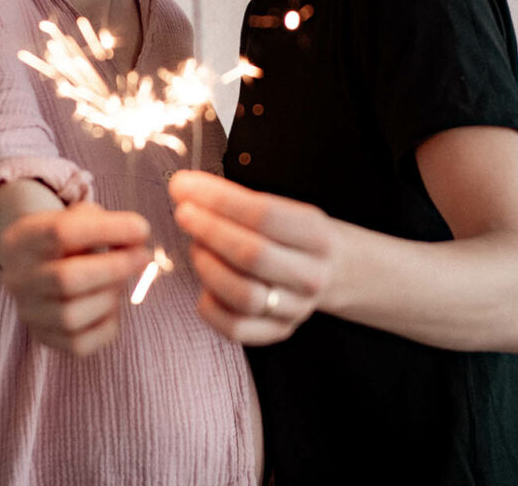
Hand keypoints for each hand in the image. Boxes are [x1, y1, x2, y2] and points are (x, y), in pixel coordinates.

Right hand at [0, 202, 151, 355]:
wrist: (39, 265)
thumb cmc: (69, 237)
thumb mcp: (80, 217)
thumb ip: (108, 224)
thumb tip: (139, 238)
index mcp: (23, 239)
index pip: (61, 233)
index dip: (108, 230)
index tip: (142, 229)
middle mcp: (18, 278)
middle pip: (66, 279)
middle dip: (114, 268)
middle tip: (143, 257)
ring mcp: (28, 313)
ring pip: (72, 316)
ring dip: (110, 297)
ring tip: (121, 281)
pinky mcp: (44, 338)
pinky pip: (81, 344)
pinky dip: (107, 324)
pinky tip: (111, 304)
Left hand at [170, 170, 333, 344]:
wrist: (333, 270)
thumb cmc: (292, 232)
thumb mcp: (282, 207)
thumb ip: (237, 201)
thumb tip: (185, 189)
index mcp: (315, 234)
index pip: (263, 214)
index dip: (219, 199)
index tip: (185, 186)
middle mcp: (310, 274)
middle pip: (252, 254)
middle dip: (209, 230)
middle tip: (183, 214)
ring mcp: (295, 308)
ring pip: (244, 295)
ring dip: (209, 267)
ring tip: (196, 247)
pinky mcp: (278, 331)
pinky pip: (237, 328)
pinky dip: (211, 307)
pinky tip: (203, 286)